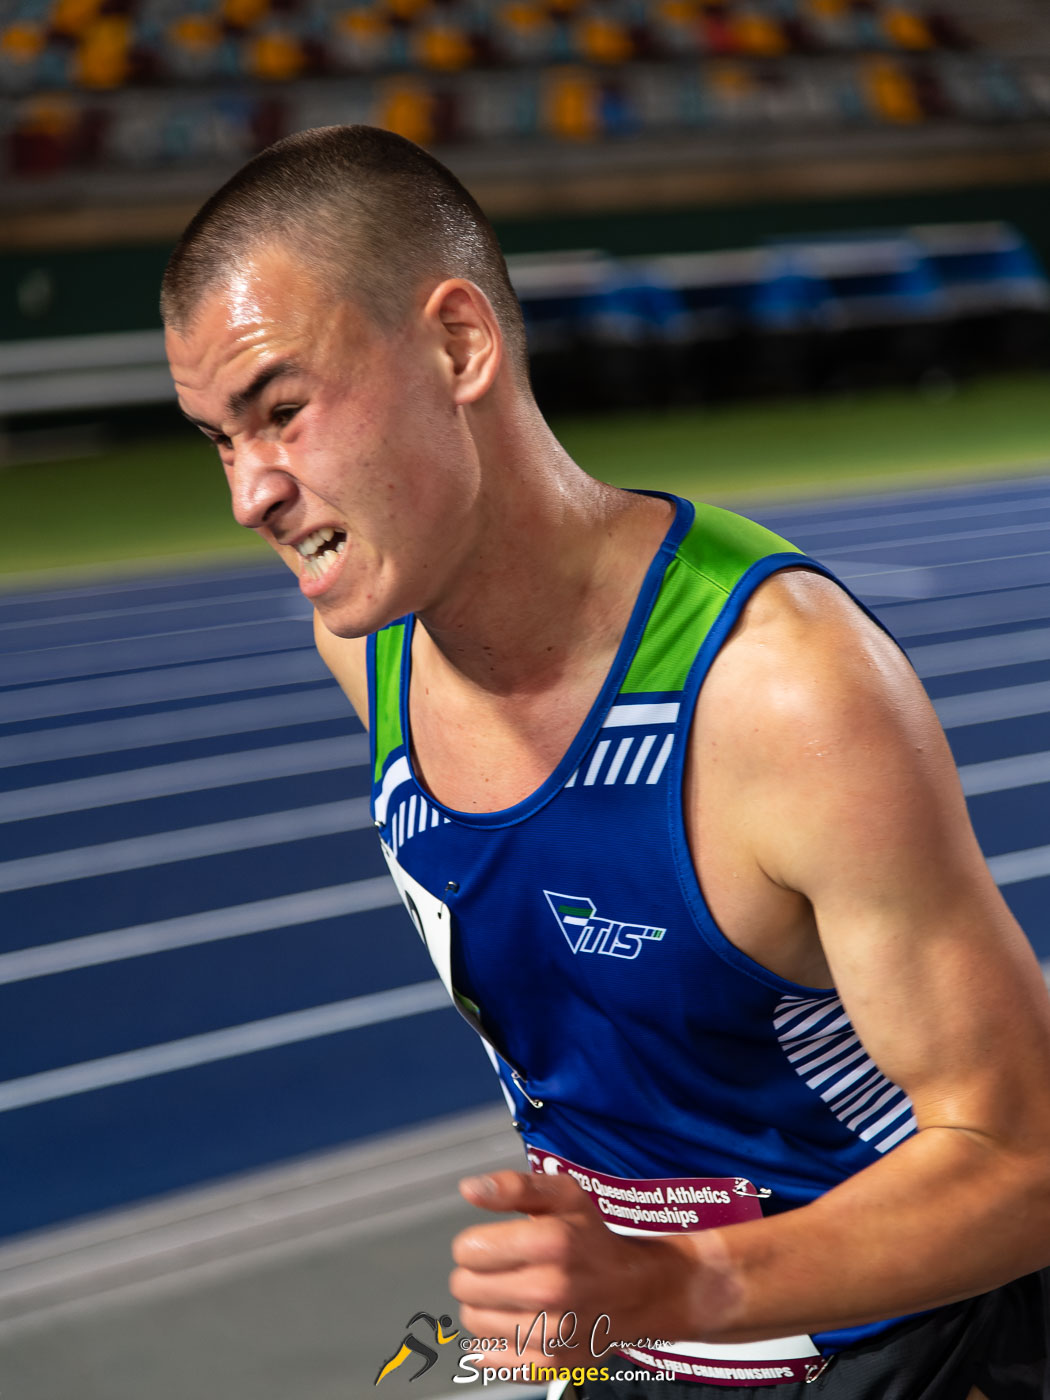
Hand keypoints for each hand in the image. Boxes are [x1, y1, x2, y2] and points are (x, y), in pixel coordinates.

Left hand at [450, 1169, 706, 1368]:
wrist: (635, 1290)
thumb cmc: (592, 1239)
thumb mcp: (562, 1195)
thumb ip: (512, 1187)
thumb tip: (470, 1189)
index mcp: (552, 1241)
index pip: (468, 1250)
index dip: (473, 1243)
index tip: (491, 1244)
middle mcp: (552, 1289)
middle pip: (464, 1286)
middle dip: (474, 1273)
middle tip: (502, 1268)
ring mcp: (550, 1332)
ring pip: (472, 1320)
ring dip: (482, 1306)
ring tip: (510, 1293)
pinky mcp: (548, 1365)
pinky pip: (487, 1356)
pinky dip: (492, 1339)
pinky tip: (513, 1321)